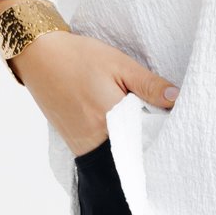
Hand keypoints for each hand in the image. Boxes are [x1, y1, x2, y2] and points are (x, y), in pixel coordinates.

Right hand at [11, 28, 178, 155]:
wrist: (39, 57)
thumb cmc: (79, 58)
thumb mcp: (120, 64)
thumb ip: (149, 85)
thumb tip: (176, 99)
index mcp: (112, 119)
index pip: (148, 140)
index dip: (161, 135)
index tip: (172, 128)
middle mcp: (96, 139)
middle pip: (133, 153)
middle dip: (147, 144)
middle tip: (159, 129)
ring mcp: (83, 146)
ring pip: (117, 157)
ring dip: (130, 147)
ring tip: (140, 129)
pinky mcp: (74, 145)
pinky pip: (101, 155)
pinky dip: (113, 147)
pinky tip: (120, 132)